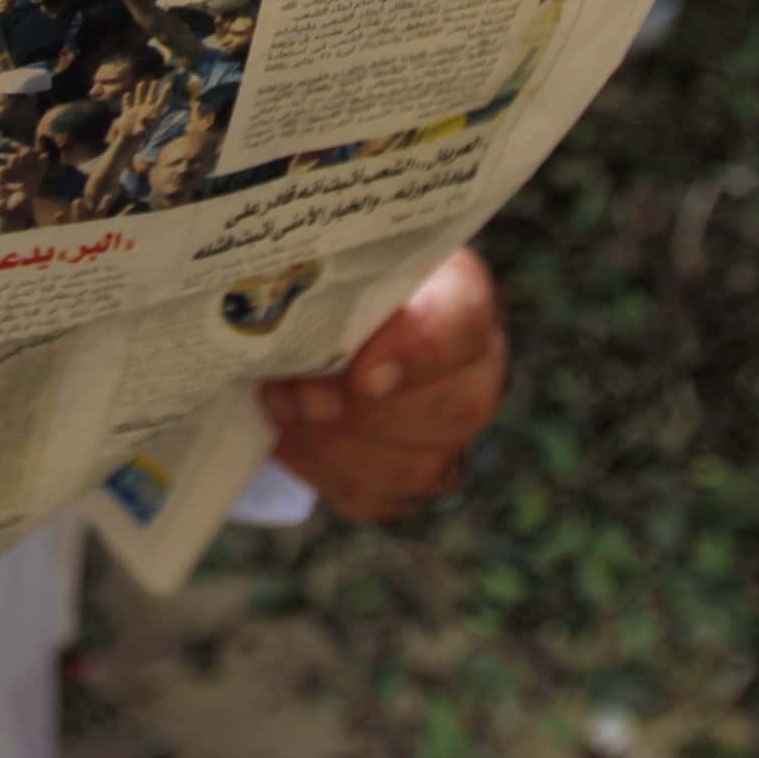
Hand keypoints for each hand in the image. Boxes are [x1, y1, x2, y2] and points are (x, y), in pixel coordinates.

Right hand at [115, 76, 172, 142]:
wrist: (128, 142)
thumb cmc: (138, 136)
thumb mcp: (144, 129)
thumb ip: (145, 122)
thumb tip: (144, 118)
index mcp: (153, 114)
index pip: (162, 101)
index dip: (166, 93)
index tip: (170, 85)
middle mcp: (145, 112)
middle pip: (151, 98)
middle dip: (154, 90)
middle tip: (156, 81)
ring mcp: (136, 113)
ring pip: (139, 99)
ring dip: (141, 91)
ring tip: (142, 83)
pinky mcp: (127, 115)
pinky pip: (127, 105)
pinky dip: (127, 100)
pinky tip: (127, 95)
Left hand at [259, 251, 505, 525]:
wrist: (319, 314)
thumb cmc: (331, 276)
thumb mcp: (332, 259)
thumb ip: (328, 283)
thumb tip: (289, 324)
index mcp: (460, 294)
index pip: (464, 323)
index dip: (417, 352)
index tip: (361, 375)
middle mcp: (476, 368)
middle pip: (454, 409)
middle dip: (365, 412)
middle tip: (298, 393)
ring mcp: (452, 431)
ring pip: (419, 467)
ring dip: (336, 446)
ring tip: (282, 408)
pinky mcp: (415, 477)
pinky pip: (380, 498)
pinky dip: (326, 474)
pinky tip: (288, 439)